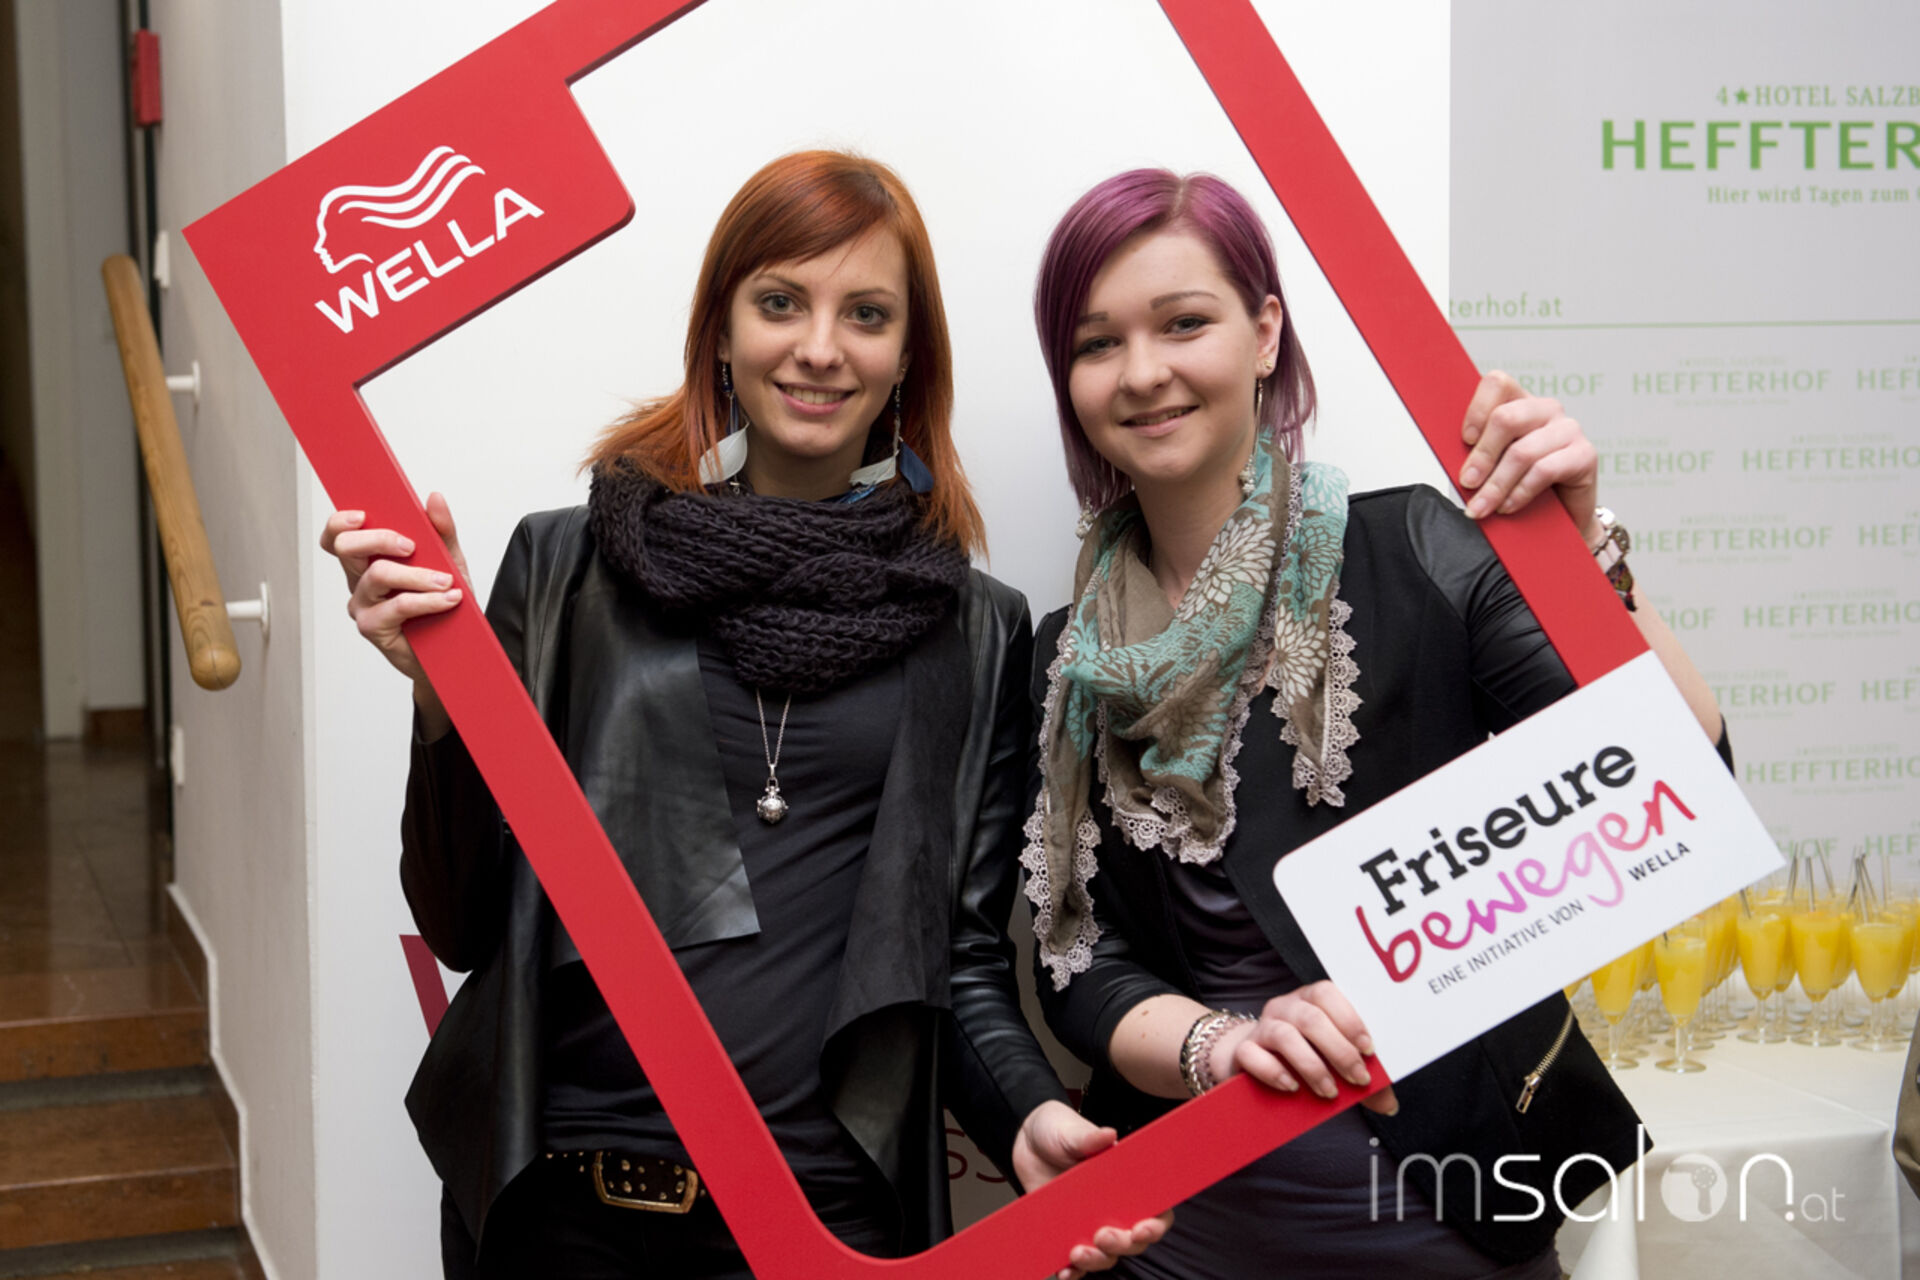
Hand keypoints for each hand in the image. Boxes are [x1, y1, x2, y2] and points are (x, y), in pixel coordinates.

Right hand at [319, 491, 469, 684]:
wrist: (455, 649)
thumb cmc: (445, 604)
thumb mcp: (450, 562)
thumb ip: (442, 531)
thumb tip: (433, 498)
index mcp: (369, 559)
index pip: (338, 535)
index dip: (341, 522)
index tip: (364, 515)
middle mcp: (359, 580)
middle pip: (346, 547)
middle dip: (380, 539)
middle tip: (412, 546)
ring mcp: (363, 604)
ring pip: (377, 575)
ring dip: (417, 576)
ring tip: (446, 582)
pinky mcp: (372, 628)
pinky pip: (396, 606)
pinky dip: (426, 601)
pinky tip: (448, 600)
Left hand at [1011, 1100, 1170, 1278]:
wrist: (1026, 1141)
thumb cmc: (1058, 1131)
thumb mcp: (1072, 1131)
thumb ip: (1089, 1136)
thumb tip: (1108, 1134)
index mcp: (1126, 1183)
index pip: (1154, 1211)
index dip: (1155, 1225)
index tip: (1141, 1229)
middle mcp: (1112, 1208)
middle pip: (1132, 1240)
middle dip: (1122, 1245)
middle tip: (1102, 1236)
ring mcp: (1089, 1223)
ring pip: (1106, 1255)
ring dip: (1097, 1261)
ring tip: (1078, 1253)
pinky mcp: (1066, 1233)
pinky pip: (1076, 1263)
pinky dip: (1073, 1272)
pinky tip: (1065, 1271)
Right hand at [1212, 982, 1397, 1115]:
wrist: (1254, 1062)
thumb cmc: (1305, 1057)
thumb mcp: (1335, 1062)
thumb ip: (1362, 1078)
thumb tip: (1389, 1104)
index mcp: (1310, 1000)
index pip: (1327, 993)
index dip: (1350, 1019)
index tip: (1369, 1049)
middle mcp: (1285, 1007)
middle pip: (1311, 1018)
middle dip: (1340, 1051)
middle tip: (1358, 1079)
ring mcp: (1261, 1027)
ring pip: (1284, 1035)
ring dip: (1312, 1066)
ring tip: (1328, 1092)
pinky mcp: (1243, 1050)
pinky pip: (1252, 1055)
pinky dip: (1274, 1072)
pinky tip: (1292, 1087)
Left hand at [1457, 370, 1601, 544]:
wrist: (1563, 515)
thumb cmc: (1523, 484)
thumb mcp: (1495, 465)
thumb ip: (1477, 455)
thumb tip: (1455, 465)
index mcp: (1520, 403)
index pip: (1498, 383)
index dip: (1477, 409)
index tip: (1465, 439)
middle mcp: (1546, 410)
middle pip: (1506, 418)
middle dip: (1481, 456)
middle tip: (1467, 483)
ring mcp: (1568, 429)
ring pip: (1522, 452)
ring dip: (1496, 484)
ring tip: (1482, 506)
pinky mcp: (1585, 454)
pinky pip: (1544, 470)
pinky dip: (1519, 492)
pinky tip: (1507, 506)